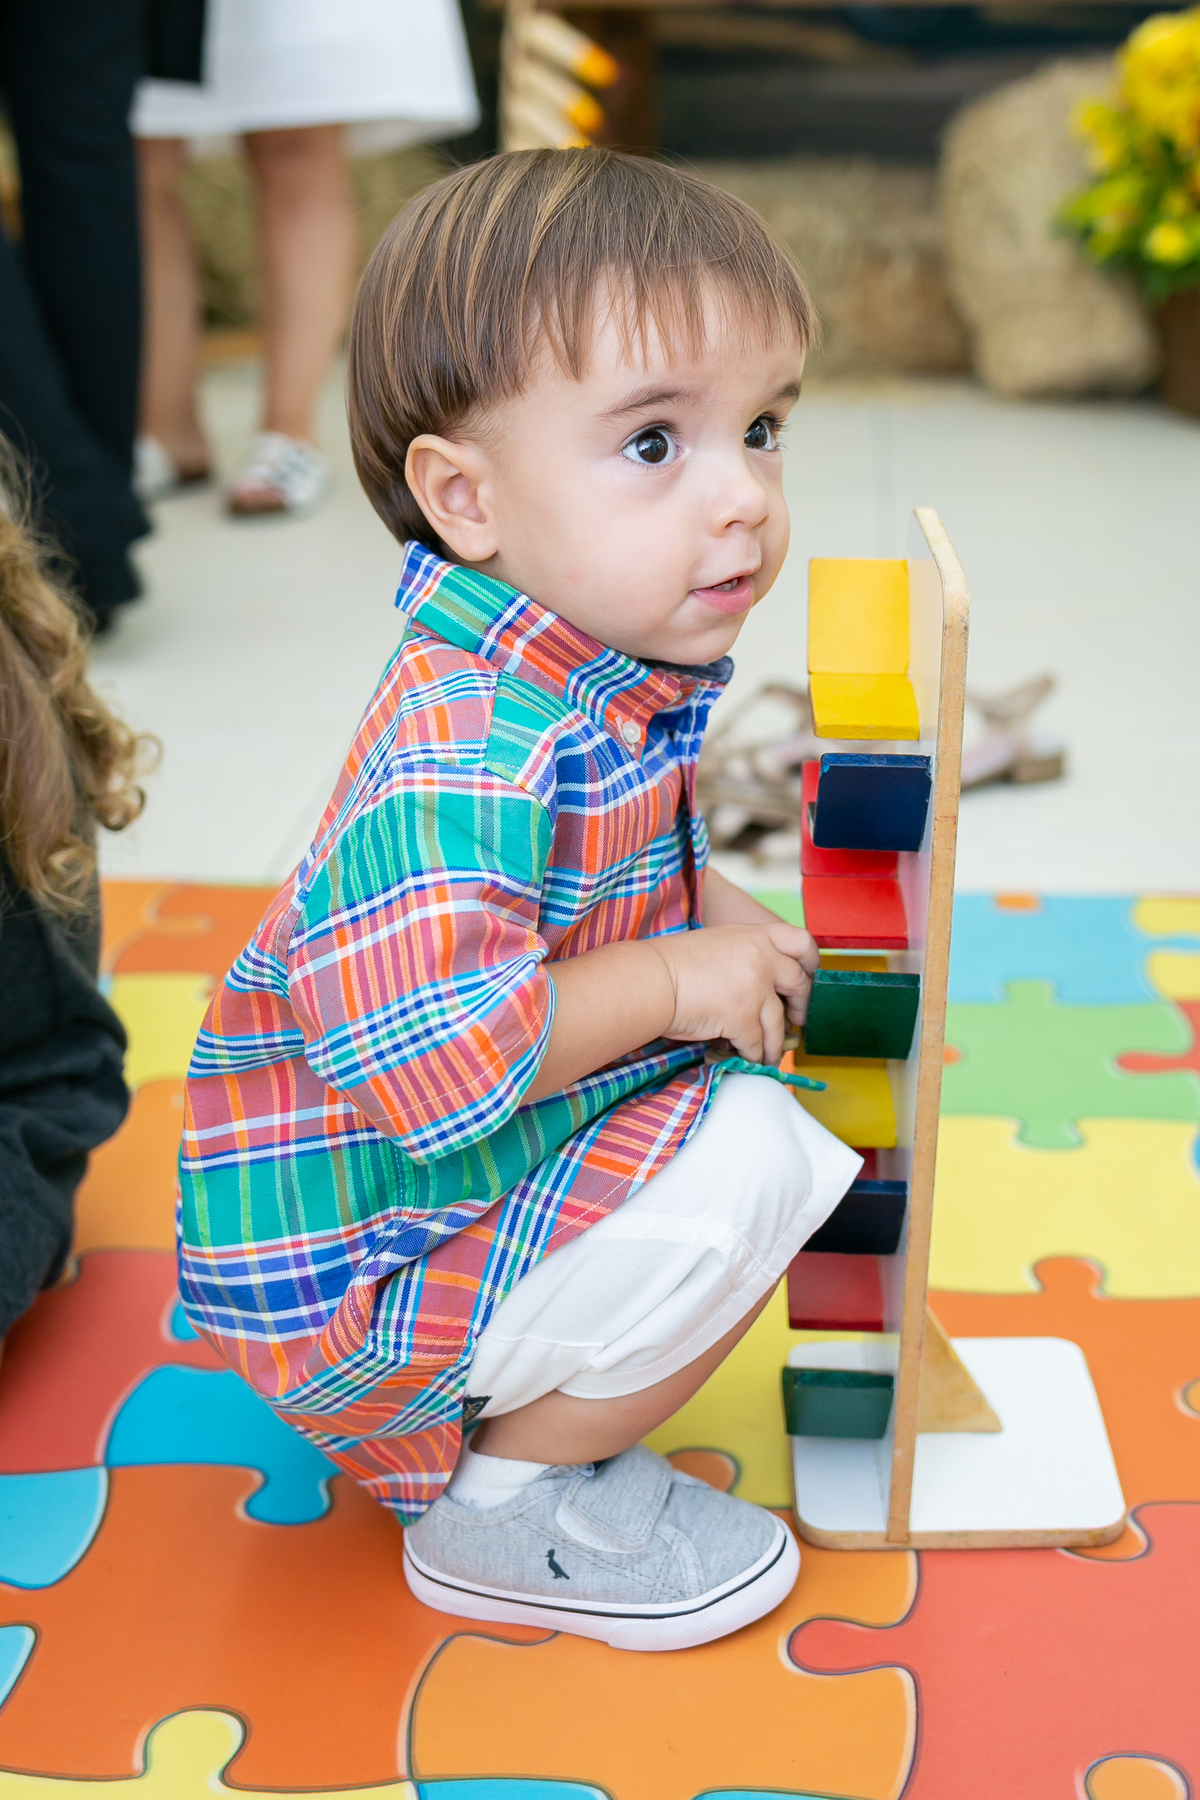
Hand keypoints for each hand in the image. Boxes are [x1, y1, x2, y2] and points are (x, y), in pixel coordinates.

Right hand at [652, 921, 818, 1065]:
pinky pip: (756, 1044)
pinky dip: (753, 1055)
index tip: (809, 976)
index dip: (812, 962)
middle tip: (796, 1019)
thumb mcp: (721, 944)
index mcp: (757, 936)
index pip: (802, 942)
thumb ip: (749, 955)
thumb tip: (765, 984)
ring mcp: (755, 990)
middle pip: (799, 985)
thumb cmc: (676, 963)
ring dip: (775, 1044)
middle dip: (801, 1007)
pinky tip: (747, 1058)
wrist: (652, 979)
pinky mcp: (742, 1019)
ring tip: (770, 1054)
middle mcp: (762, 959)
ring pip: (778, 1025)